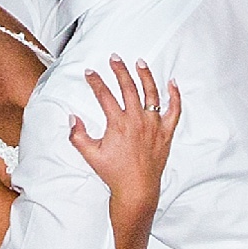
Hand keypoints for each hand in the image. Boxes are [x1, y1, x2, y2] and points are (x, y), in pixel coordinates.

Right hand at [68, 59, 180, 205]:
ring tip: (140, 63)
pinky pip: (174, 110)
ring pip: (151, 93)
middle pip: (128, 87)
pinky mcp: (166, 132)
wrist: (137, 189)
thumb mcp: (91, 155)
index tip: (90, 72)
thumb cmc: (114, 173)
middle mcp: (137, 120)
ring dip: (145, 76)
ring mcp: (154, 125)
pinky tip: (172, 83)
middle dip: (120, 70)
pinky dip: (175, 95)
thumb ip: (78, 136)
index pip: (104, 96)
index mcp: (119, 124)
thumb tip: (72, 118)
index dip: (96, 82)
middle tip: (114, 59)